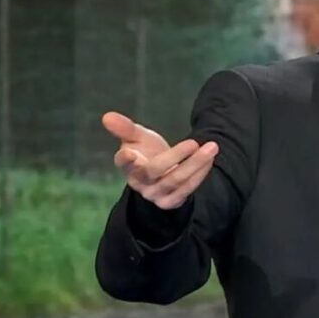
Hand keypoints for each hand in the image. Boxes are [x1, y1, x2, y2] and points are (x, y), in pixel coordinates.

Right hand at [101, 111, 218, 209]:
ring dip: (195, 164)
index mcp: (127, 166)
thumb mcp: (137, 138)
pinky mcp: (171, 201)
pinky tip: (210, 159)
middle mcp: (139, 182)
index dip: (125, 159)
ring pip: (176, 181)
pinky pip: (187, 189)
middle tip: (194, 142)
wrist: (161, 174)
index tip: (128, 152)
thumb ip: (125, 128)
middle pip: (155, 171)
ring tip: (211, 147)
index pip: (123, 163)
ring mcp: (155, 194)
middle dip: (175, 156)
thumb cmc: (146, 152)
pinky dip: (200, 174)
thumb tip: (107, 116)